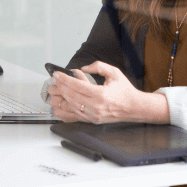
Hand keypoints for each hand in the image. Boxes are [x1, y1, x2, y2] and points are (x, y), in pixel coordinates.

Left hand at [48, 61, 166, 123]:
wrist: (134, 107)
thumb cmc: (124, 90)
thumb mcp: (114, 72)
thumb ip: (98, 66)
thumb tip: (83, 68)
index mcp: (101, 94)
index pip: (77, 86)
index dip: (64, 79)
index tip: (57, 75)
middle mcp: (96, 106)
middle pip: (71, 96)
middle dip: (60, 87)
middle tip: (53, 81)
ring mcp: (93, 115)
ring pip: (71, 106)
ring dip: (61, 98)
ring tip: (55, 90)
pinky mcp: (92, 120)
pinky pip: (75, 116)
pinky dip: (65, 110)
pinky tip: (60, 104)